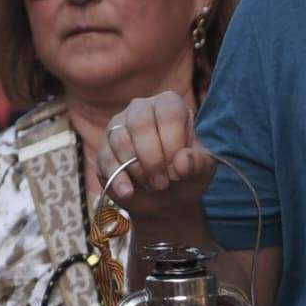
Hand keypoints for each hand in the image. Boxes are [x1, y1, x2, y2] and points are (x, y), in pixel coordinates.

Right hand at [89, 89, 217, 235]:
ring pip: (121, 140)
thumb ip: (198, 164)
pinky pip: (105, 159)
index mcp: (170, 105)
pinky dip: (118, 179)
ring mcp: (118, 127)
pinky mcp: (104, 149)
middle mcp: (141, 109)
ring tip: (151, 185)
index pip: (169, 112)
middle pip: (140, 123)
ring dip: (138, 170)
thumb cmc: (185, 175)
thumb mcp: (201, 171)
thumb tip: (181, 161)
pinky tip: (128, 192)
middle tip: (163, 182)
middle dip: (153, 158)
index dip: (174, 142)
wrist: (165, 199)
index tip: (178, 168)